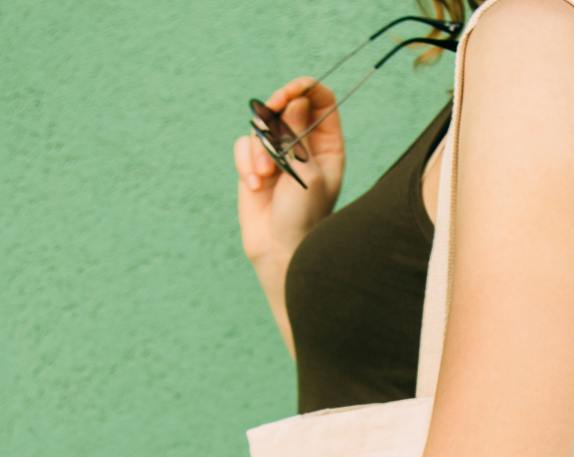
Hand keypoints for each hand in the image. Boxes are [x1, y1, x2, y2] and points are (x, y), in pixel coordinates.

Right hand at [233, 76, 346, 269]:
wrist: (280, 250)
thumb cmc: (303, 217)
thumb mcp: (307, 173)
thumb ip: (298, 135)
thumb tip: (294, 102)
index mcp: (328, 144)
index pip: (321, 100)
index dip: (304, 89)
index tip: (288, 93)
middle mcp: (304, 145)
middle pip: (288, 104)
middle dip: (274, 109)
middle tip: (269, 114)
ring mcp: (278, 154)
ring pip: (261, 126)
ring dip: (260, 149)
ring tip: (265, 176)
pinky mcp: (254, 166)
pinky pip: (244, 146)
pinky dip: (246, 163)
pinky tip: (255, 186)